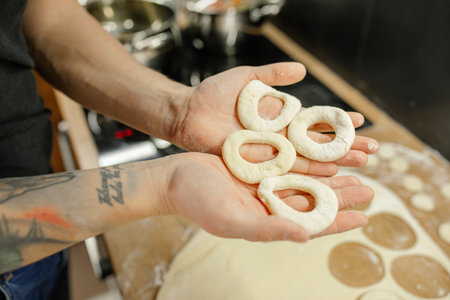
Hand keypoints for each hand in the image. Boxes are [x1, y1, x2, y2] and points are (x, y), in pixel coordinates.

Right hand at [166, 153, 373, 241]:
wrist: (175, 176)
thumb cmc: (197, 201)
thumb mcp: (231, 219)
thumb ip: (267, 229)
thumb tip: (304, 236)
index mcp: (266, 221)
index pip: (309, 224)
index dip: (337, 221)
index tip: (363, 217)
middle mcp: (269, 204)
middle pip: (313, 201)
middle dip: (341, 197)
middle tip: (369, 190)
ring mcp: (264, 184)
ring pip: (305, 181)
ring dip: (329, 178)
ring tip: (354, 173)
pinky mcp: (258, 166)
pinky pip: (289, 162)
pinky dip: (308, 159)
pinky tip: (323, 154)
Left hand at [173, 62, 377, 176]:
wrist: (189, 112)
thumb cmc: (214, 94)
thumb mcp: (247, 77)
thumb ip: (273, 74)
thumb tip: (302, 70)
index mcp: (278, 117)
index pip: (315, 120)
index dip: (337, 121)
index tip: (361, 121)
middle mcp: (278, 137)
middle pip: (318, 143)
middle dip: (345, 145)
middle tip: (373, 150)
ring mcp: (269, 151)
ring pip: (308, 158)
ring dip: (334, 160)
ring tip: (359, 164)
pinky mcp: (256, 162)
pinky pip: (285, 169)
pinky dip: (308, 170)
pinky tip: (329, 172)